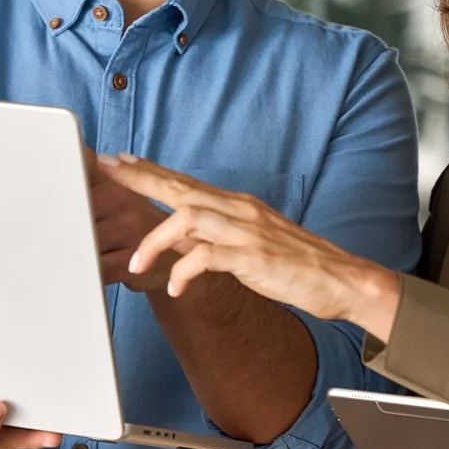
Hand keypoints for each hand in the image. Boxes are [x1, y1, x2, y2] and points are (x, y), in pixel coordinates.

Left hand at [96, 153, 400, 338]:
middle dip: (140, 178)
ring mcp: (247, 231)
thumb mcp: (249, 243)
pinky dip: (185, 271)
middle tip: (107, 170)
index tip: (120, 160)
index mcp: (237, 205)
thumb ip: (215, 237)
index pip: (186, 181)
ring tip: (136, 262)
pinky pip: (208, 256)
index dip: (151, 170)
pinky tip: (176, 288)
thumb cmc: (295, 265)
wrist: (342, 279)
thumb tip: (180, 239)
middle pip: (181, 187)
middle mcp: (239, 210)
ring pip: (189, 217)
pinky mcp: (254, 257)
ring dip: (156, 239)